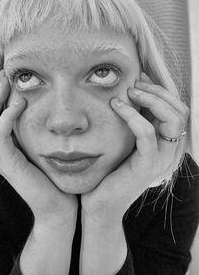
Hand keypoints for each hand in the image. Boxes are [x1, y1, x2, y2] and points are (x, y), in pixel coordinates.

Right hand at [0, 70, 77, 224]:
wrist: (59, 206)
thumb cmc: (54, 175)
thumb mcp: (42, 146)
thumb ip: (36, 130)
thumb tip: (42, 107)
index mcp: (4, 147)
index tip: (7, 78)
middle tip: (4, 75)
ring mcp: (1, 160)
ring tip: (8, 85)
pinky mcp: (10, 166)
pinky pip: (0, 138)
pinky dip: (6, 118)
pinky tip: (19, 104)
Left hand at [81, 72, 188, 223]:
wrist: (101, 203)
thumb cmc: (110, 168)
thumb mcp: (126, 138)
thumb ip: (134, 120)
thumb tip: (130, 90)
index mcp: (166, 143)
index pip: (178, 109)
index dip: (161, 90)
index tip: (140, 78)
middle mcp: (170, 150)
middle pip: (180, 110)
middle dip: (158, 91)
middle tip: (135, 84)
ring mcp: (161, 159)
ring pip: (171, 119)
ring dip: (150, 99)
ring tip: (129, 92)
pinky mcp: (147, 165)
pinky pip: (147, 133)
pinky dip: (133, 116)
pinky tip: (116, 106)